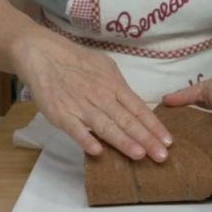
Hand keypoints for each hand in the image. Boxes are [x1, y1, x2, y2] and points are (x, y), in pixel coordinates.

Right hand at [11, 31, 171, 161]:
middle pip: (127, 121)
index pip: (139, 108)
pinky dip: (85, 139)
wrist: (44, 55)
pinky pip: (75, 129)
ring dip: (123, 141)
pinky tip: (97, 151)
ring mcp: (81, 107)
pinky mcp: (61, 114)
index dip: (154, 126)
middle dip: (146, 139)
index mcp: (114, 85)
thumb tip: (134, 102)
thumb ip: (119, 85)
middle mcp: (101, 97)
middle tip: (161, 156)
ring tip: (139, 155)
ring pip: (105, 126)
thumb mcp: (105, 66)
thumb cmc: (77, 61)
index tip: (168, 141)